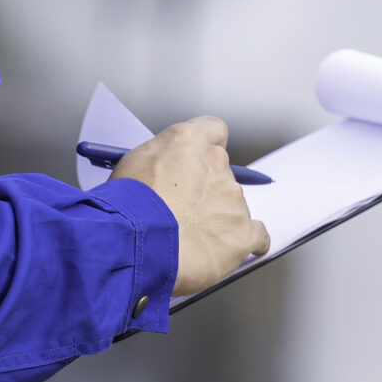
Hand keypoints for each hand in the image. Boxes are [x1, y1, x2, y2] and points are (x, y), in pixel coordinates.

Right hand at [110, 117, 271, 296]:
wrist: (133, 243)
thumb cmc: (124, 209)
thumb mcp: (132, 166)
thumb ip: (159, 162)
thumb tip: (162, 173)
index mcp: (188, 141)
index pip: (213, 131)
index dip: (207, 150)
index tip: (200, 163)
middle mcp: (216, 163)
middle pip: (222, 173)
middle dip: (207, 192)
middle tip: (185, 212)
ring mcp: (232, 198)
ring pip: (234, 206)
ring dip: (218, 220)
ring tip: (191, 240)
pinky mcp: (241, 232)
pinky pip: (256, 236)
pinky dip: (247, 244)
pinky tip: (233, 250)